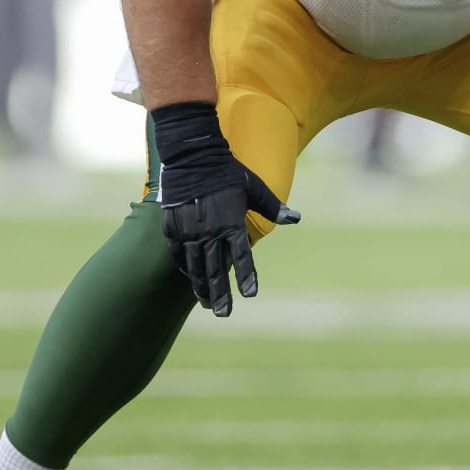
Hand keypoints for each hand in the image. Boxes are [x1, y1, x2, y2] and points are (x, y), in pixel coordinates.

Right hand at [151, 102, 298, 316]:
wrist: (191, 156)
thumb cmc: (226, 172)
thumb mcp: (253, 187)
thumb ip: (272, 206)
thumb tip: (296, 218)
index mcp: (230, 223)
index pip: (241, 257)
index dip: (246, 277)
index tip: (250, 294)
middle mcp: (209, 231)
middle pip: (214, 270)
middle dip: (219, 294)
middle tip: (224, 313)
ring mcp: (188, 231)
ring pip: (194, 266)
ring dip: (200, 286)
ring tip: (206, 302)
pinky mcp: (172, 227)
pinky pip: (178, 254)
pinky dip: (185, 267)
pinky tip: (190, 276)